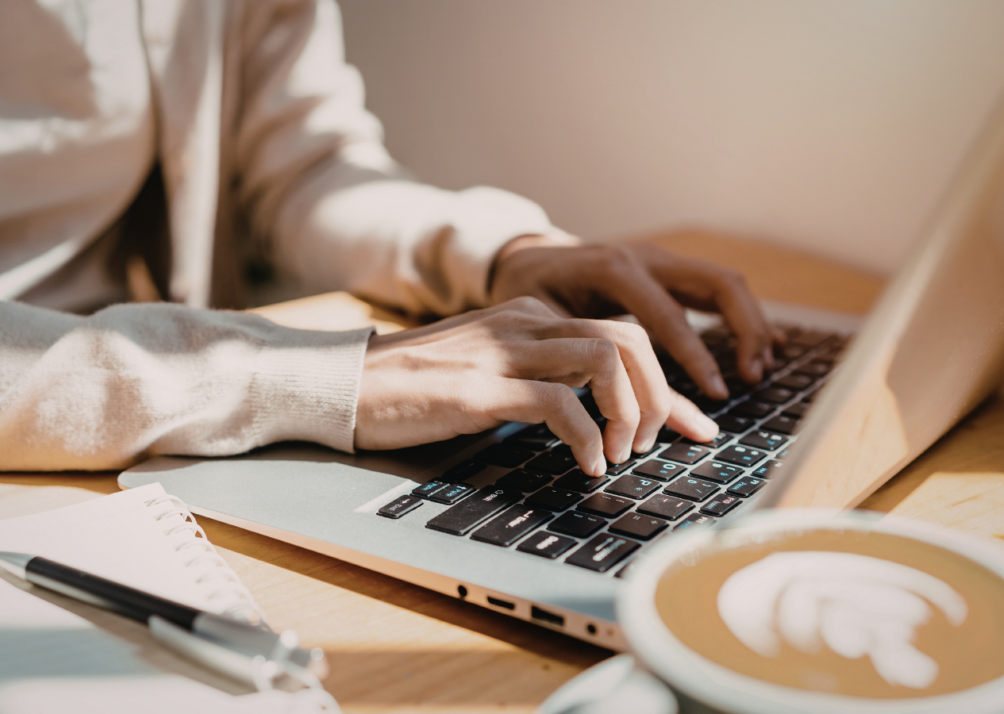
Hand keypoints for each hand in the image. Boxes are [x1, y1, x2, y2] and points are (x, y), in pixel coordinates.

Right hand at [355, 297, 718, 474]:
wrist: (346, 384)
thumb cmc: (416, 388)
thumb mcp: (490, 370)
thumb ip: (541, 376)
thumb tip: (596, 412)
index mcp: (529, 316)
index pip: (621, 334)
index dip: (667, 385)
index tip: (694, 426)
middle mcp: (523, 323)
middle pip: (628, 338)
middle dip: (659, 394)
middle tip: (653, 443)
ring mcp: (502, 351)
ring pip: (604, 357)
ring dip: (631, 412)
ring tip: (622, 453)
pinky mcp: (479, 387)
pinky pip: (559, 402)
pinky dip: (589, 437)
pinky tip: (588, 465)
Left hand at [489, 235, 780, 398]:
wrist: (525, 258)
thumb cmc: (531, 296)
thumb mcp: (549, 329)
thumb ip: (589, 362)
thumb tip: (616, 413)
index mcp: (615, 269)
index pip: (671, 316)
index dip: (697, 357)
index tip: (717, 393)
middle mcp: (647, 257)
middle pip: (719, 284)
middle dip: (745, 330)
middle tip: (753, 375)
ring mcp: (662, 259)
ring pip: (726, 283)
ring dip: (751, 323)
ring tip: (761, 366)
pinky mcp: (670, 270)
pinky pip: (717, 288)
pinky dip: (742, 316)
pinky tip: (765, 344)